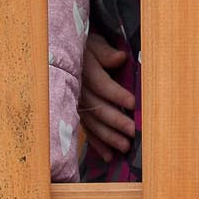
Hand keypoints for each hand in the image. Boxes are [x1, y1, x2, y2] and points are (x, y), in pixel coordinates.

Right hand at [79, 35, 137, 155]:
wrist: (65, 53)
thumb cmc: (86, 47)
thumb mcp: (94, 43)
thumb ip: (105, 52)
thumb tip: (120, 57)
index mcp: (84, 71)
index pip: (102, 85)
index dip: (116, 94)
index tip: (132, 103)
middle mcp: (78, 90)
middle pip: (98, 108)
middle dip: (116, 121)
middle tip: (133, 131)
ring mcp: (76, 104)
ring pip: (93, 123)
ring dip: (109, 137)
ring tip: (125, 147)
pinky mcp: (77, 113)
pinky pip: (87, 130)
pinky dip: (98, 144)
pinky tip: (109, 155)